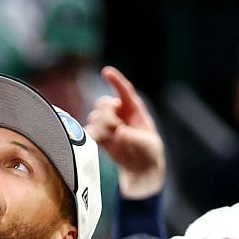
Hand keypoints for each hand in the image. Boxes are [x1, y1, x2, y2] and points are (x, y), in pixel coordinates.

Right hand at [85, 65, 164, 198]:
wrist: (141, 167)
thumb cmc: (148, 151)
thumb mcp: (146, 143)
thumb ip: (133, 137)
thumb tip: (119, 133)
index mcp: (134, 109)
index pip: (124, 90)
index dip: (115, 80)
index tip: (106, 72)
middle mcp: (120, 113)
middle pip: (103, 103)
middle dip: (107, 116)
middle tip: (116, 130)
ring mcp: (109, 123)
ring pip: (95, 117)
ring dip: (102, 128)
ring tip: (113, 140)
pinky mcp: (101, 135)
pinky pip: (90, 130)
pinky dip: (92, 134)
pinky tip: (99, 140)